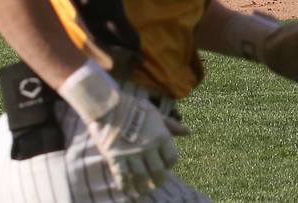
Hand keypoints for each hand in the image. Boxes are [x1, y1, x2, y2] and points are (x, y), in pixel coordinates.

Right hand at [58, 61, 183, 196]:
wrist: (108, 105)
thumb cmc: (134, 107)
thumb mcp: (156, 114)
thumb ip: (171, 126)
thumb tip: (188, 132)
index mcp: (161, 135)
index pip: (172, 159)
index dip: (169, 165)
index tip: (165, 168)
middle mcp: (148, 146)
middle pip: (158, 172)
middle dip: (158, 181)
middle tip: (155, 185)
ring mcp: (132, 153)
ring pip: (141, 178)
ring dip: (142, 188)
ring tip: (142, 192)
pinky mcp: (115, 157)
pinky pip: (122, 176)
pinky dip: (126, 185)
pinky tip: (127, 189)